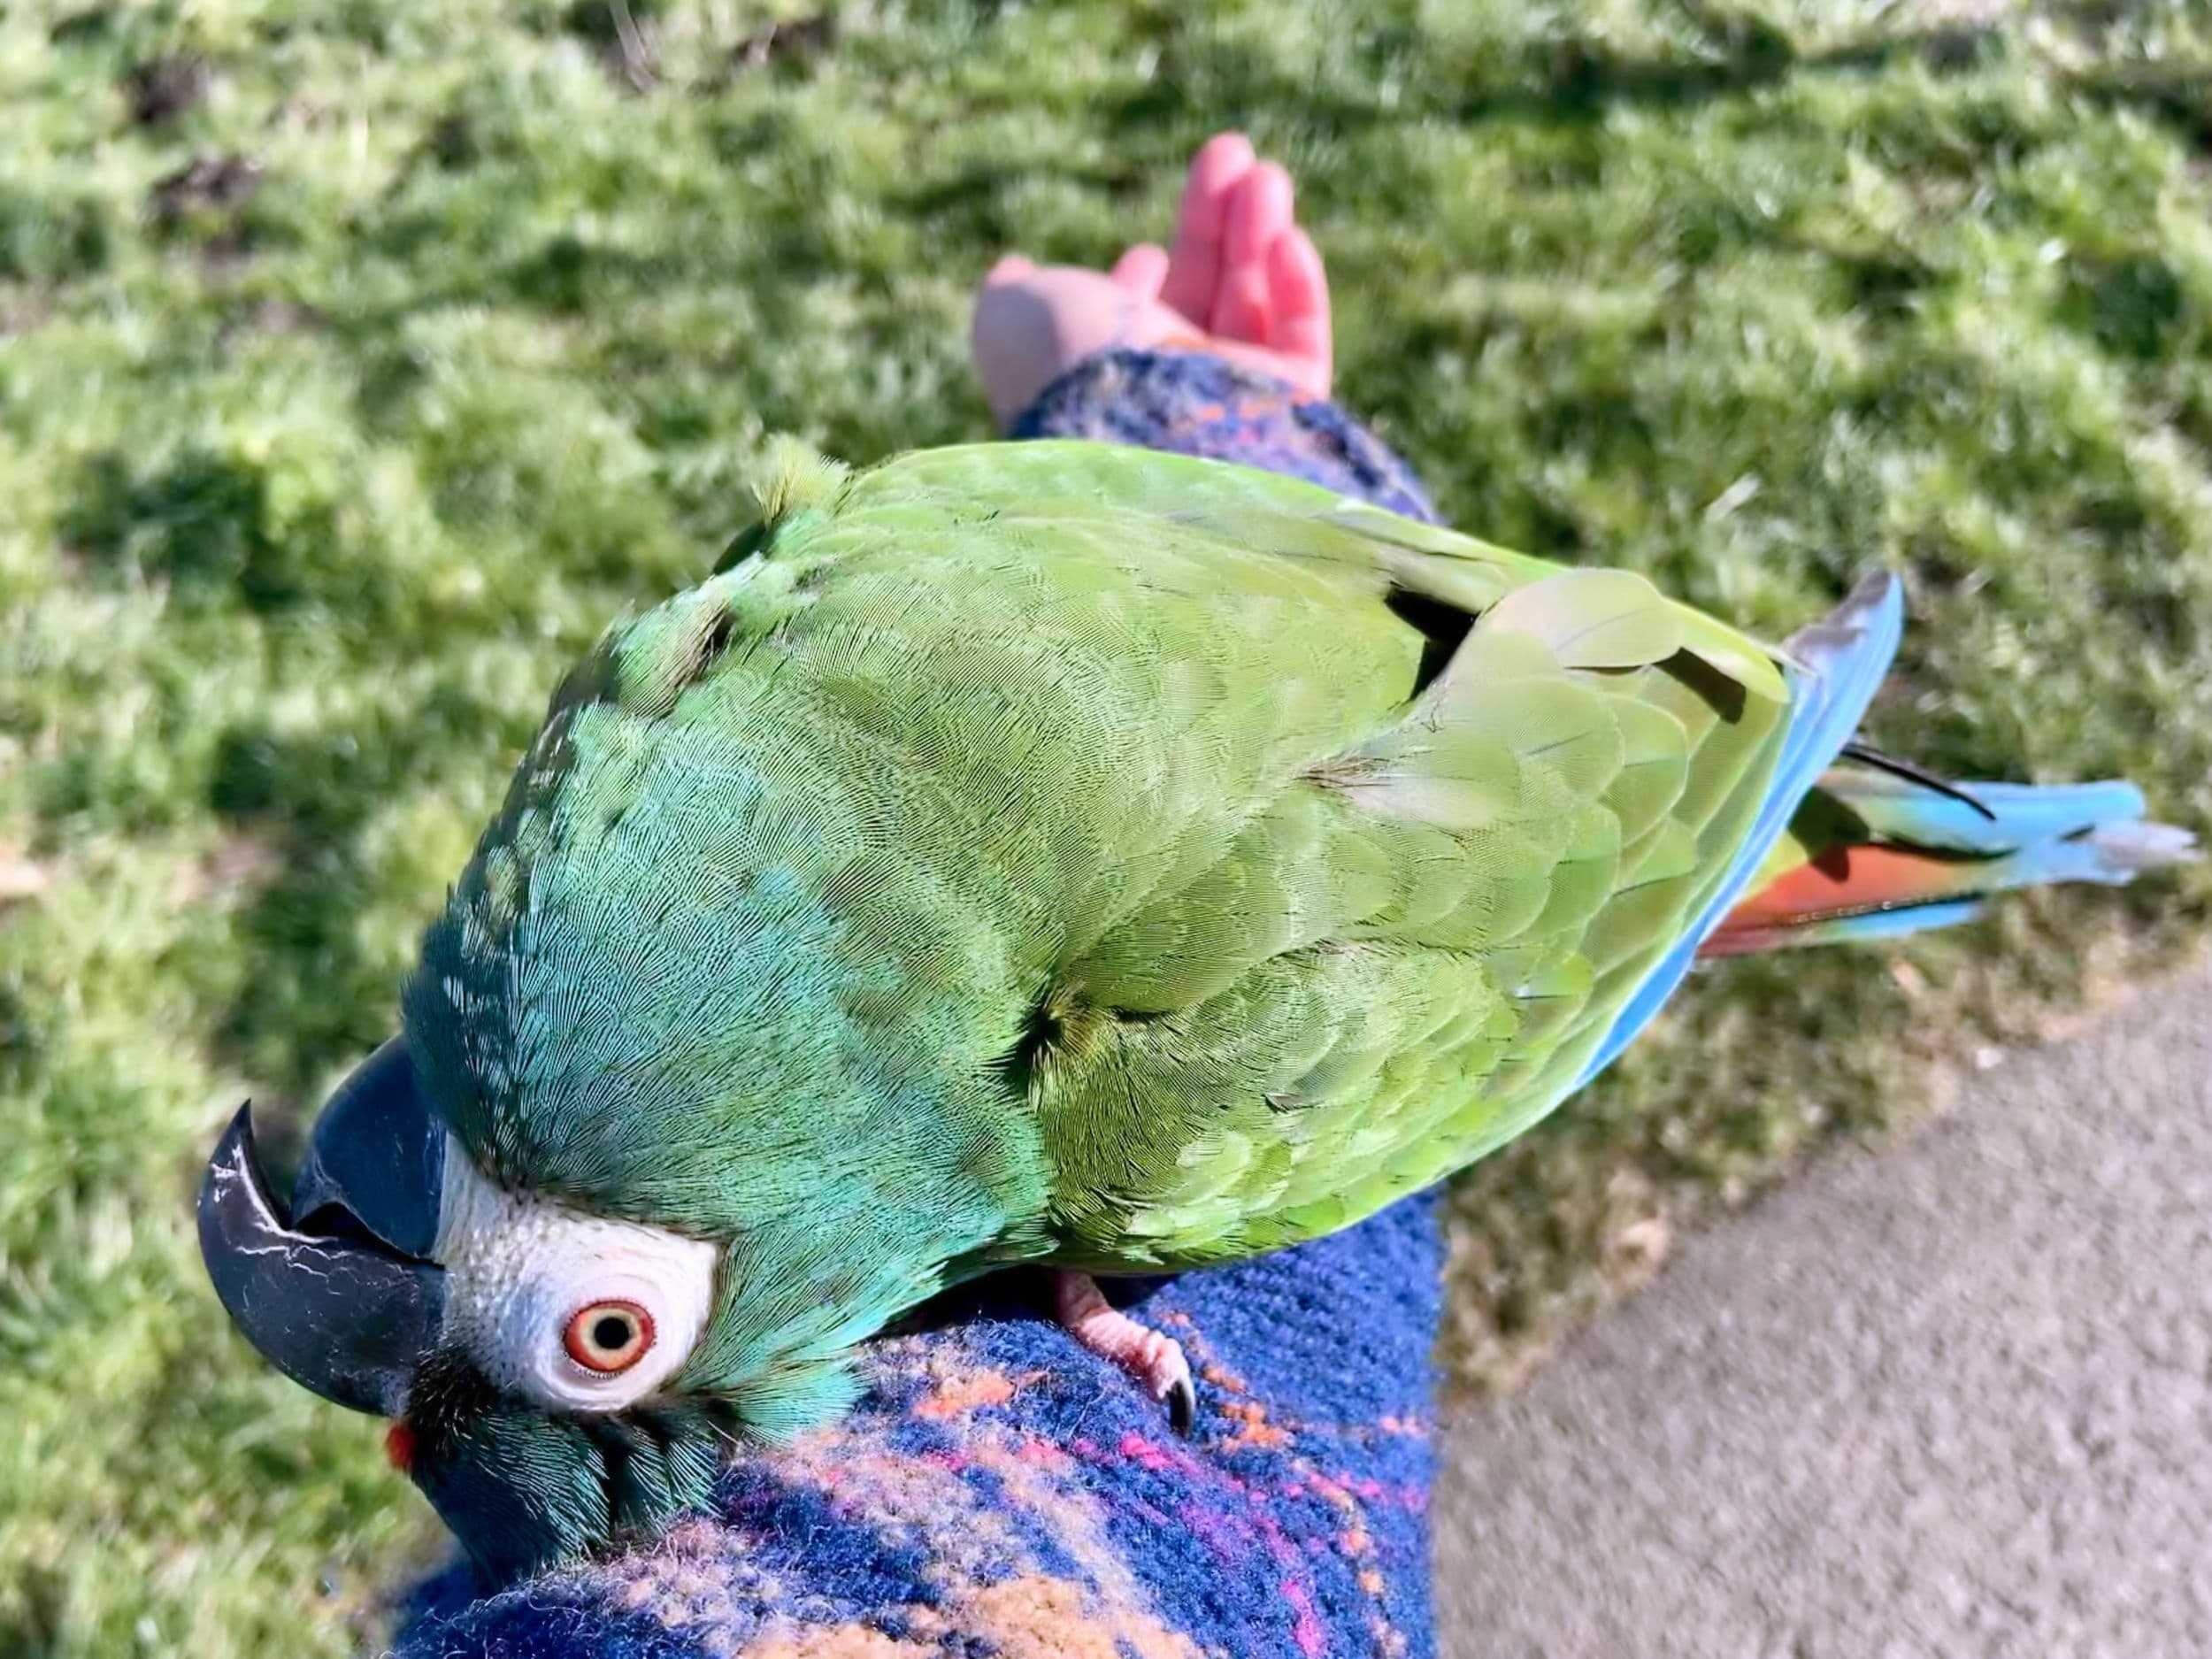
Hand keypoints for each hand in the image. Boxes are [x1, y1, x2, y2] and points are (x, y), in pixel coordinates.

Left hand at [971, 132, 1334, 428]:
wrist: (1139, 436)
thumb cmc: (1066, 374)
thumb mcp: (1011, 319)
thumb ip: (1012, 294)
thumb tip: (1013, 273)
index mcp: (1103, 388)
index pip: (1130, 333)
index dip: (1138, 284)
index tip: (1146, 251)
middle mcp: (1167, 402)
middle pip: (1200, 302)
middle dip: (1212, 228)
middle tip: (1229, 152)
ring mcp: (1230, 409)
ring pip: (1253, 311)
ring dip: (1258, 237)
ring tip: (1264, 175)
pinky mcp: (1290, 415)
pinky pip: (1302, 347)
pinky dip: (1299, 289)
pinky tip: (1289, 237)